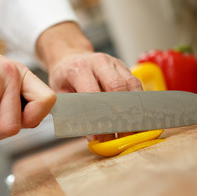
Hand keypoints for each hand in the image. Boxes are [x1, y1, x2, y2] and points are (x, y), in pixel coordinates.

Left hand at [36, 22, 142, 140]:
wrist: (70, 57)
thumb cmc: (64, 78)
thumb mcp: (60, 94)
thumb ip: (73, 114)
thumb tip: (93, 138)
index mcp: (78, 68)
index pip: (92, 92)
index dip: (98, 115)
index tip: (102, 135)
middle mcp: (99, 62)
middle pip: (116, 86)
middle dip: (120, 113)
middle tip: (121, 134)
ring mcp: (114, 63)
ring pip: (131, 85)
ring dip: (133, 109)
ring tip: (130, 129)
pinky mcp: (124, 67)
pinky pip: (135, 84)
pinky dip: (136, 102)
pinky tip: (134, 116)